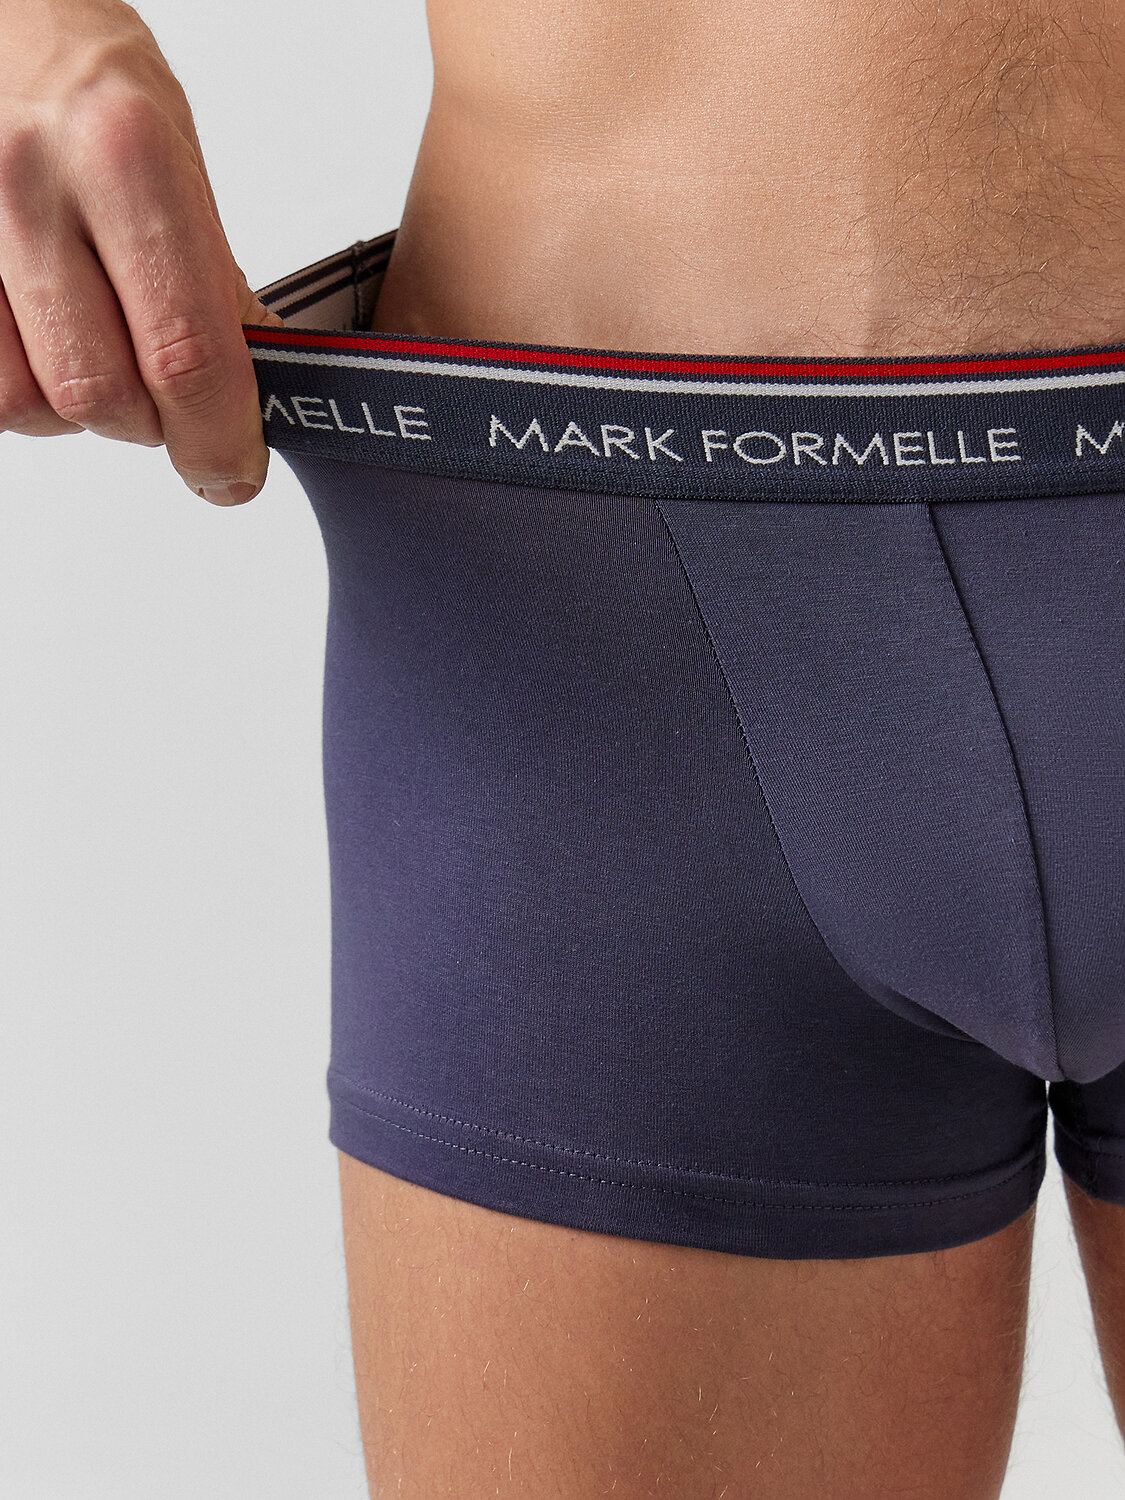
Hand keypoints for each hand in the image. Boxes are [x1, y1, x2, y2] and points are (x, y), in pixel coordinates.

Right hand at [0, 0, 284, 503]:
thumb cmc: (84, 76)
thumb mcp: (177, 153)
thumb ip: (214, 276)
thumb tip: (257, 388)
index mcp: (124, 155)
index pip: (187, 352)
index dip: (219, 438)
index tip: (234, 470)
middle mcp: (29, 186)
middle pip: (100, 394)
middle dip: (155, 425)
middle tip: (176, 404)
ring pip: (30, 404)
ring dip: (81, 410)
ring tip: (101, 353)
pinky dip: (24, 391)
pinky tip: (47, 346)